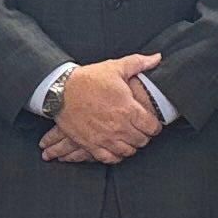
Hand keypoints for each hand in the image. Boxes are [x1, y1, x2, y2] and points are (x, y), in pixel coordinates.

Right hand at [49, 53, 165, 162]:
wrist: (61, 91)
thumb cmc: (88, 79)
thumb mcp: (115, 67)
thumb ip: (139, 63)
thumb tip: (157, 58)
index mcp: (128, 109)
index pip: (152, 127)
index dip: (154, 125)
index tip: (151, 122)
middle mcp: (119, 127)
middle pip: (141, 141)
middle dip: (143, 135)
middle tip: (140, 129)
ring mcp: (104, 138)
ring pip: (128, 151)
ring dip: (130, 145)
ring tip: (128, 138)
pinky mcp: (91, 145)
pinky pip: (110, 158)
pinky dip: (115, 155)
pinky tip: (116, 148)